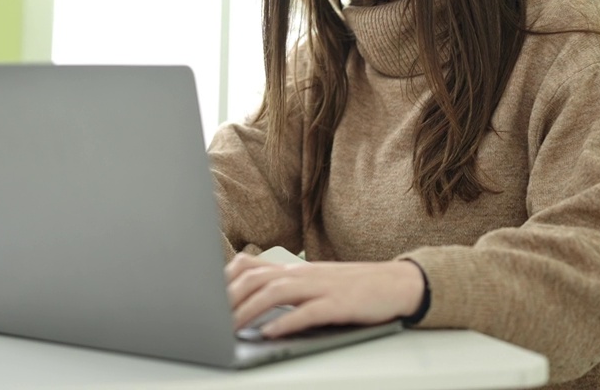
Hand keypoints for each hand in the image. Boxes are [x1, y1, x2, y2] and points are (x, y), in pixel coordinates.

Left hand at [225, 253, 424, 337]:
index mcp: (295, 269)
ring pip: (276, 293)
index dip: (223, 280)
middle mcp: (303, 274)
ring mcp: (321, 287)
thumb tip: (251, 301)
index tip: (204, 298)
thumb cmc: (351, 287)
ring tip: (231, 327)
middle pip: (256, 279)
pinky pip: (308, 312)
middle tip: (210, 319)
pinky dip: (286, 322)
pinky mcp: (338, 304)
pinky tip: (270, 333)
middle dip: (229, 299)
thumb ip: (285, 288)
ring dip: (250, 310)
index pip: (249, 266)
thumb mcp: (313, 282)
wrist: (395, 283)